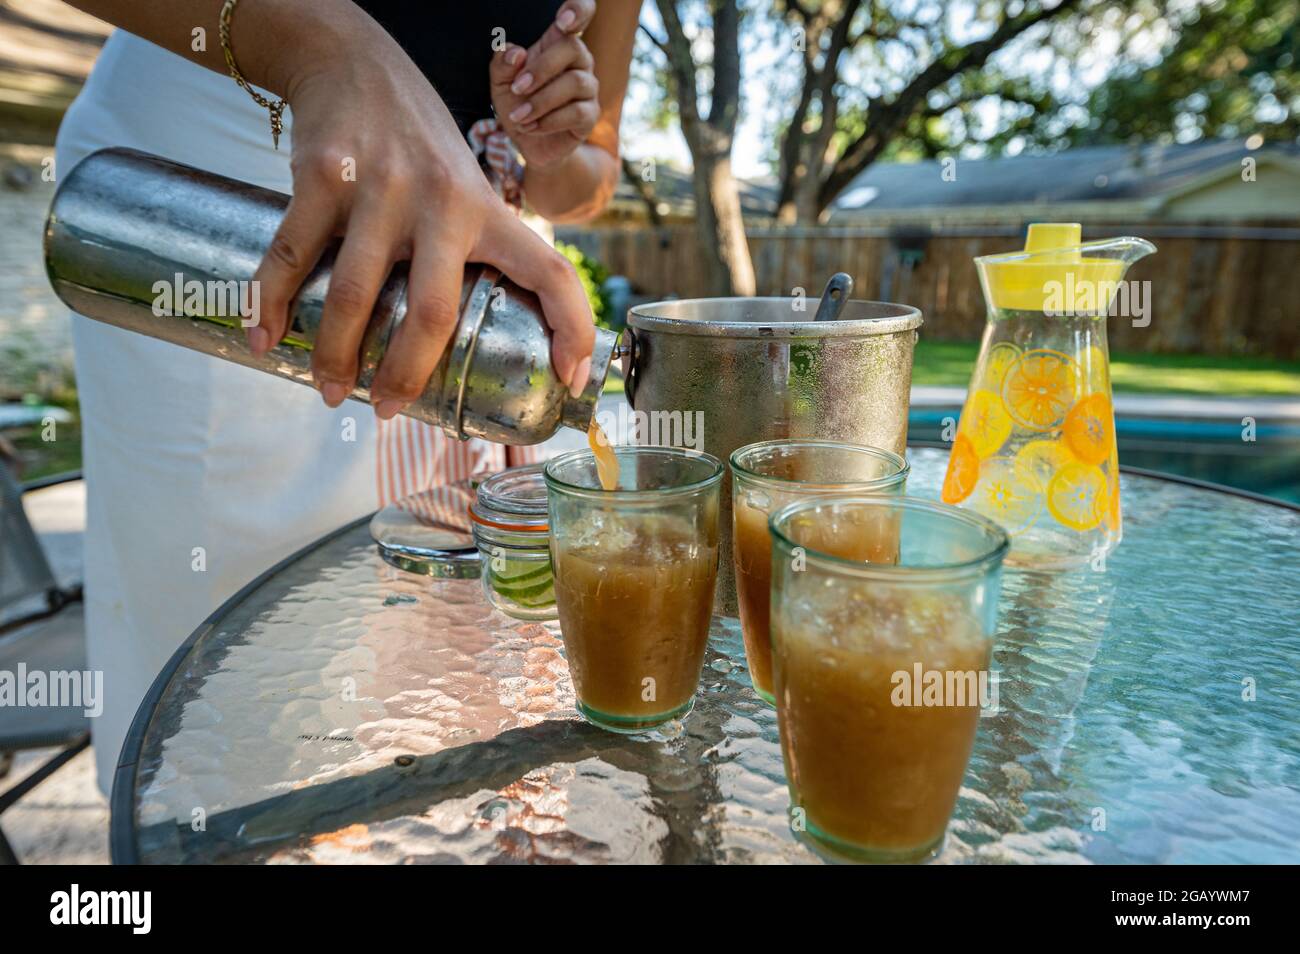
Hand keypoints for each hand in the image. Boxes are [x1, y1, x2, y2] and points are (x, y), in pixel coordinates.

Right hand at [247, 11, 595, 417]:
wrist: (355, 62)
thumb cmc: (419, 147)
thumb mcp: (467, 187)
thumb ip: (475, 249)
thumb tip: (465, 337)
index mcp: (489, 212)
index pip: (551, 272)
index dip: (575, 328)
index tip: (571, 380)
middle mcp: (443, 202)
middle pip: (432, 313)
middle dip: (406, 376)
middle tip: (386, 410)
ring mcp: (381, 188)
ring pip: (353, 296)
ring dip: (336, 355)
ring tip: (330, 390)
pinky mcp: (323, 175)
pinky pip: (292, 255)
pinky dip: (272, 303)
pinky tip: (266, 338)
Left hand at [490, 0, 599, 168]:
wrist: (526, 142)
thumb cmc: (517, 103)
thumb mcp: (501, 82)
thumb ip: (502, 64)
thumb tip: (517, 54)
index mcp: (557, 43)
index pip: (579, 14)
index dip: (578, 9)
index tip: (564, 19)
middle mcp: (578, 61)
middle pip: (572, 48)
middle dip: (541, 69)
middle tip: (517, 88)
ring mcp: (588, 88)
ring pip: (575, 83)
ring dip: (540, 101)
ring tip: (518, 116)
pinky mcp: (590, 115)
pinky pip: (576, 113)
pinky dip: (548, 122)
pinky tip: (530, 127)